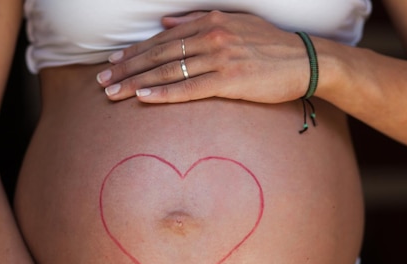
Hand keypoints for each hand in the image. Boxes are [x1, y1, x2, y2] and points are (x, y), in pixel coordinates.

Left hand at [96, 11, 311, 103]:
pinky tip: (144, 99)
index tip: (113, 62)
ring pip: (169, 71)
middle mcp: (211, 36)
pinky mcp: (230, 80)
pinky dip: (164, 93)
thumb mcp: (233, 24)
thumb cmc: (268, 45)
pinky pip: (190, 88)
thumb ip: (197, 21)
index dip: (134, 51)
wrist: (304, 60)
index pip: (162, 39)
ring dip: (137, 82)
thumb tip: (166, 22)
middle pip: (159, 54)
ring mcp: (220, 58)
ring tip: (113, 93)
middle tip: (102, 81)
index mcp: (210, 22)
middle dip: (127, 68)